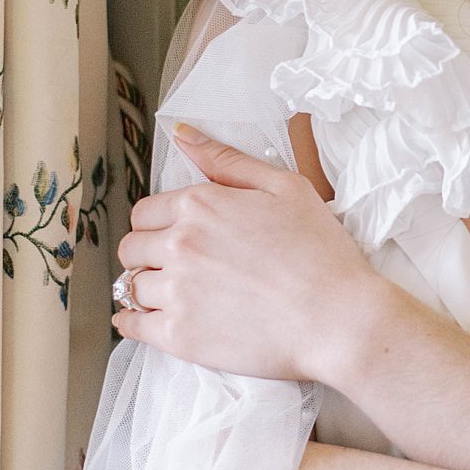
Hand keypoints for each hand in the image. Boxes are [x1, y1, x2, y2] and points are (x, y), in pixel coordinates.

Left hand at [111, 122, 386, 383]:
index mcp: (201, 205)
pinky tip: (149, 321)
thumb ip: (227, 160)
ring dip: (147, 289)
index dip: (160, 224)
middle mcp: (180, 244)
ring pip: (130, 286)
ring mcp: (176, 292)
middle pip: (132, 248)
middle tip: (178, 267)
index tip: (178, 237)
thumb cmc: (321, 252)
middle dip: (149, 255)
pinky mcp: (178, 335)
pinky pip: (131, 325)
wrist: (339, 318)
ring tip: (174, 295)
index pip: (146, 212)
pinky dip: (133, 322)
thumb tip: (182, 134)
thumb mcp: (285, 187)